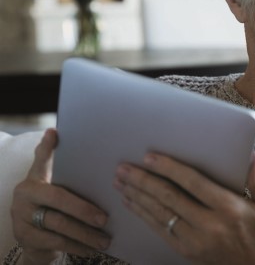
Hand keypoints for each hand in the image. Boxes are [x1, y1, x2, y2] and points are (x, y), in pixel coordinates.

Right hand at [11, 129, 110, 264]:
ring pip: (59, 225)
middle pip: (58, 199)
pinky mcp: (24, 237)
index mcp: (34, 178)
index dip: (47, 147)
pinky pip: (55, 243)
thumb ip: (65, 170)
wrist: (33, 238)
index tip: (54, 133)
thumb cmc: (52, 205)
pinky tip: (90, 249)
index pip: (41, 160)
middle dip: (84, 210)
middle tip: (105, 218)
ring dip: (85, 234)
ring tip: (104, 240)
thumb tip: (66, 138)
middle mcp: (24, 195)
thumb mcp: (56, 185)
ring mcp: (21, 217)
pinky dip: (76, 246)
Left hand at [114, 151, 254, 264]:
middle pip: (169, 197)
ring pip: (159, 213)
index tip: (150, 157)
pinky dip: (142, 214)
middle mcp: (208, 224)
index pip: (192, 182)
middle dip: (143, 181)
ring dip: (137, 196)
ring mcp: (194, 240)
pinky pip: (159, 229)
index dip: (169, 169)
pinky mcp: (185, 250)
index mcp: (227, 207)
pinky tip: (131, 202)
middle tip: (124, 168)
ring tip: (120, 182)